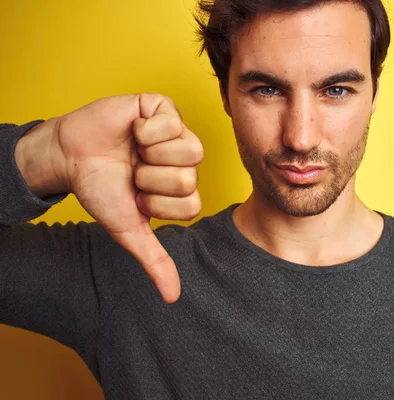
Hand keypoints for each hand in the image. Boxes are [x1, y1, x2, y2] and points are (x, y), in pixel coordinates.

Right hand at [20, 94, 203, 302]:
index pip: (192, 205)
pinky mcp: (163, 108)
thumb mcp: (129, 229)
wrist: (69, 157)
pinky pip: (171, 121)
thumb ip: (155, 260)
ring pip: (188, 150)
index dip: (157, 204)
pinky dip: (144, 130)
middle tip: (133, 171)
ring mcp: (178, 133)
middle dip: (150, 180)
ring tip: (134, 151)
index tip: (138, 196)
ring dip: (149, 155)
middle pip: (189, 178)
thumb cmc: (101, 190)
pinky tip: (133, 130)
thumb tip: (173, 298)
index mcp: (182, 189)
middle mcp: (185, 162)